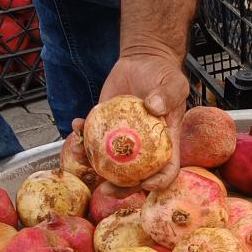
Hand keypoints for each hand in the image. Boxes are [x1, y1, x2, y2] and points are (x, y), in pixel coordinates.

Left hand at [79, 49, 187, 191]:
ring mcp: (121, 139)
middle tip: (105, 190)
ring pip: (107, 162)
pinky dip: (81, 135)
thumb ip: (168, 95)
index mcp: (164, 143)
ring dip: (90, 164)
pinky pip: (91, 137)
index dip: (159, 182)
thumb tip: (153, 107)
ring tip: (78, 153)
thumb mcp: (175, 83)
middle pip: (134, 176)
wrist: (142, 61)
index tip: (146, 183)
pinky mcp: (105, 125)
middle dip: (119, 189)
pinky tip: (76, 126)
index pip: (167, 170)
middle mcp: (143, 147)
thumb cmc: (163, 75)